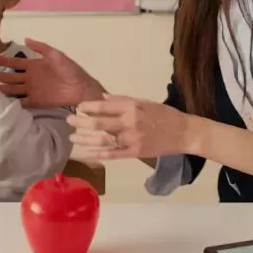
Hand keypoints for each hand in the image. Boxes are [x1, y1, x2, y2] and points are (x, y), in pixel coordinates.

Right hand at [0, 39, 102, 108]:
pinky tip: (0, 103)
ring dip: (1, 89)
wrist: (81, 88)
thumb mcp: (56, 55)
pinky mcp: (36, 102)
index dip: (0, 60)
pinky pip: (21, 102)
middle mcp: (29, 78)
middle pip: (9, 76)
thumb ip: (41, 48)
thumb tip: (25, 38)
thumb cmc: (70, 70)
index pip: (13, 62)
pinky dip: (11, 103)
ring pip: (12, 89)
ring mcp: (32, 90)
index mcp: (33, 65)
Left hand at [66, 94, 197, 160]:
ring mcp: (132, 139)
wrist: (184, 133)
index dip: (88, 107)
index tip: (78, 106)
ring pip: (103, 140)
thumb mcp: (144, 102)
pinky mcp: (134, 152)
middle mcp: (130, 122)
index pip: (104, 106)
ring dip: (85, 139)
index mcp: (132, 107)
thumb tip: (102, 98)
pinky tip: (86, 153)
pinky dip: (97, 154)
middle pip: (99, 123)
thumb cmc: (164, 115)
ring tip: (73, 138)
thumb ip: (122, 100)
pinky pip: (112, 154)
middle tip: (68, 120)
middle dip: (81, 122)